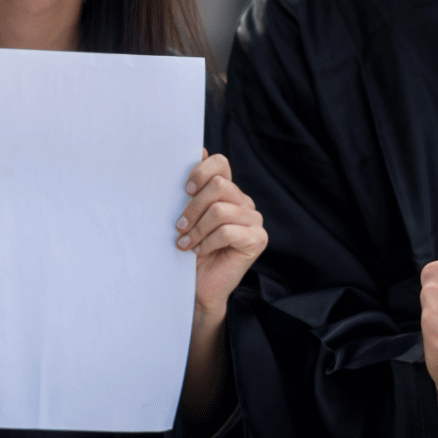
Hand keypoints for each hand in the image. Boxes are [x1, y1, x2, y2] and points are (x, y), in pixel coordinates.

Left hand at [176, 150, 265, 433]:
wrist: (196, 288)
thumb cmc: (188, 250)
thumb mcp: (184, 216)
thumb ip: (190, 188)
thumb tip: (195, 149)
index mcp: (226, 191)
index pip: (220, 163)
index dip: (201, 171)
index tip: (184, 190)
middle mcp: (243, 202)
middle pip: (218, 186)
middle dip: (193, 208)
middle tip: (179, 227)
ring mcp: (254, 220)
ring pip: (221, 209)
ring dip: (198, 228)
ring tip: (185, 243)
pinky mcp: (258, 239)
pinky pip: (229, 231)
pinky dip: (209, 242)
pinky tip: (200, 252)